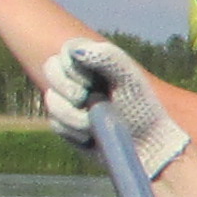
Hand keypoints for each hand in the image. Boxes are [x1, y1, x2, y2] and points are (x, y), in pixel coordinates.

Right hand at [39, 37, 185, 175]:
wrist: (145, 146)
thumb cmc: (141, 109)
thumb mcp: (129, 79)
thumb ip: (107, 57)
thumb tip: (74, 51)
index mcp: (96, 61)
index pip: (66, 50)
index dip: (74, 67)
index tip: (93, 81)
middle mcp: (80, 77)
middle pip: (50, 68)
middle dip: (69, 89)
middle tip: (89, 99)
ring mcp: (70, 101)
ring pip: (50, 99)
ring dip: (73, 115)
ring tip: (95, 123)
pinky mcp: (66, 124)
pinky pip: (54, 123)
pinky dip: (72, 131)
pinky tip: (90, 135)